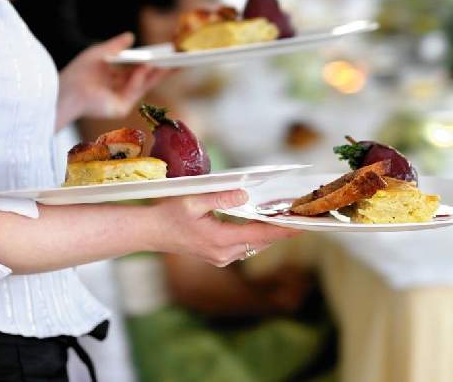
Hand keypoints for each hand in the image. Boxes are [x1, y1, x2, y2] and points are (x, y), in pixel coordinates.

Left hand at [56, 33, 169, 128]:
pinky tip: (147, 66)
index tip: (168, 55)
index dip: (153, 63)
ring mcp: (122, 99)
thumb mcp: (99, 53)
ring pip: (144, 85)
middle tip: (181, 60)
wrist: (66, 91)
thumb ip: (116, 45)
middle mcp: (120, 89)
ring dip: (157, 73)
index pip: (139, 69)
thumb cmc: (78, 72)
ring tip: (170, 60)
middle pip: (147, 79)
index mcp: (115, 77)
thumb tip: (131, 35)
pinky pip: (134, 90)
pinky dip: (140, 77)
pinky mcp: (120, 108)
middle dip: (164, 70)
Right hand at [147, 190, 300, 266]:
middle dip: (280, 230)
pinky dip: (256, 236)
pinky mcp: (218, 257)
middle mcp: (224, 253)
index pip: (260, 234)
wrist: (150, 233)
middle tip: (300, 216)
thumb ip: (220, 197)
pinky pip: (245, 247)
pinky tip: (262, 224)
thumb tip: (244, 194)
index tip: (301, 224)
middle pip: (261, 241)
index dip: (283, 229)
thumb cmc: (169, 214)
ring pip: (254, 245)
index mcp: (220, 239)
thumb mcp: (193, 200)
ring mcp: (221, 258)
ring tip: (285, 218)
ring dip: (269, 233)